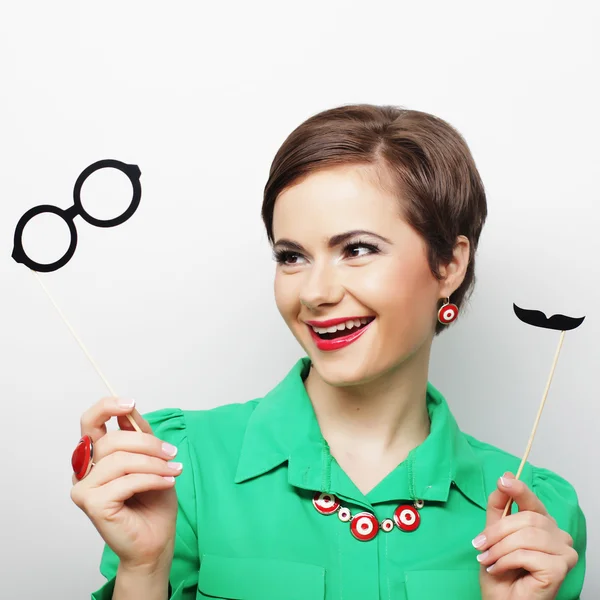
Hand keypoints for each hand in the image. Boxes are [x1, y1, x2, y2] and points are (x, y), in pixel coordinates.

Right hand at [70, 398, 183, 570]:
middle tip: (171, 453)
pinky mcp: (91, 504)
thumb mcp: (151, 458)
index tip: (131, 403)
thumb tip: (129, 410)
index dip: (107, 407)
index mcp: (95, 456)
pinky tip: (167, 482)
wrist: (156, 540)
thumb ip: (137, 435)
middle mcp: (83, 470)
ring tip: (173, 470)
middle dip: (147, 443)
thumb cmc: (152, 501)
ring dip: (153, 463)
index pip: (90, 422)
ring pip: (120, 460)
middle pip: (111, 440)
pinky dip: (152, 479)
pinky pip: (126, 481)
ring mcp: (83, 488)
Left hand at [476, 471, 577, 599]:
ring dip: (499, 548)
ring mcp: (563, 552)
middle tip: (480, 545)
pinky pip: (528, 554)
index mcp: (543, 523)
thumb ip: (499, 506)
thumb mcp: (493, 531)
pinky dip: (506, 561)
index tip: (503, 481)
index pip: (533, 501)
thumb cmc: (501, 570)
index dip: (519, 489)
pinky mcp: (560, 569)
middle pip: (526, 519)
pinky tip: (498, 569)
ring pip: (526, 536)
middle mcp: (558, 535)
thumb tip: (506, 476)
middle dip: (497, 532)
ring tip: (487, 559)